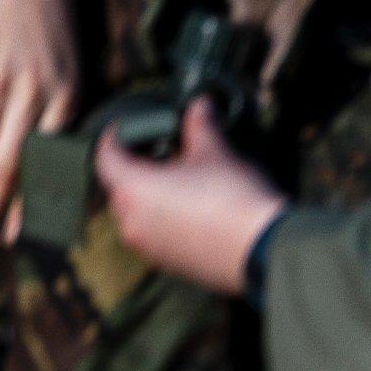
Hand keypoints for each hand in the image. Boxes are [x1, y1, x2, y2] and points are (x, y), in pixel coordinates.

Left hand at [94, 100, 287, 295]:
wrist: (265, 249)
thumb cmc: (234, 198)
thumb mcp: (216, 151)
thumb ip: (199, 125)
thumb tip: (199, 105)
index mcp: (132, 188)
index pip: (104, 157)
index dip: (113, 138)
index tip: (124, 130)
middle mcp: (131, 221)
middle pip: (119, 189)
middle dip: (134, 171)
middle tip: (158, 156)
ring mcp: (149, 247)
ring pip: (137, 216)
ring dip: (150, 200)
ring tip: (177, 187)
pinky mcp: (170, 265)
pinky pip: (156, 238)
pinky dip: (165, 224)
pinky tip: (193, 215)